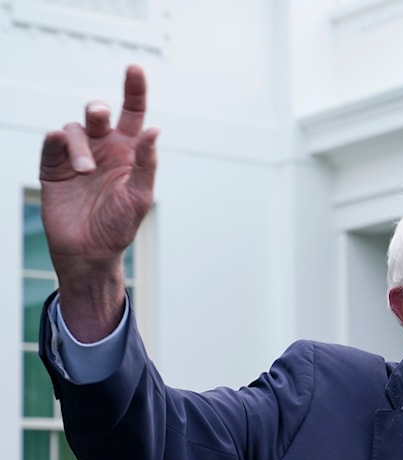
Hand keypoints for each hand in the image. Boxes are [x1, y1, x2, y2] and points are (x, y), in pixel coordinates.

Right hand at [38, 64, 157, 340]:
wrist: (90, 252)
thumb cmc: (120, 226)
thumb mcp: (140, 197)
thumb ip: (147, 165)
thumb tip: (155, 131)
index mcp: (129, 151)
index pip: (133, 112)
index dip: (134, 89)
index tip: (135, 68)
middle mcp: (102, 148)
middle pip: (98, 114)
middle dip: (96, 109)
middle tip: (98, 113)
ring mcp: (76, 156)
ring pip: (74, 130)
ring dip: (79, 145)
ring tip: (85, 171)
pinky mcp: (52, 167)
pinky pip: (52, 144)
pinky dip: (56, 140)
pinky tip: (59, 143)